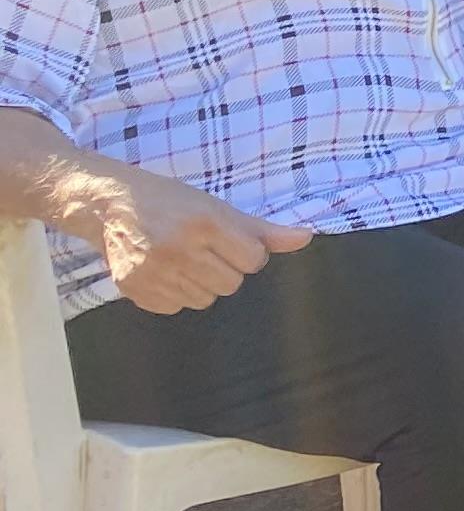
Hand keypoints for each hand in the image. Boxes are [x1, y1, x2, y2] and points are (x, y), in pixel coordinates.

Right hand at [85, 167, 307, 314]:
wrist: (111, 206)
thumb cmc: (173, 203)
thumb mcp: (219, 208)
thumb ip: (263, 230)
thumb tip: (306, 238)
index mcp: (204, 224)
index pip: (253, 260)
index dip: (247, 253)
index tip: (230, 242)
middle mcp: (178, 249)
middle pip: (230, 284)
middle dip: (225, 269)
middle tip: (205, 250)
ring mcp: (152, 271)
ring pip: (204, 299)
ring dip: (202, 283)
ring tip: (184, 259)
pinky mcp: (133, 288)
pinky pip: (175, 307)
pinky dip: (176, 294)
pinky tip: (165, 271)